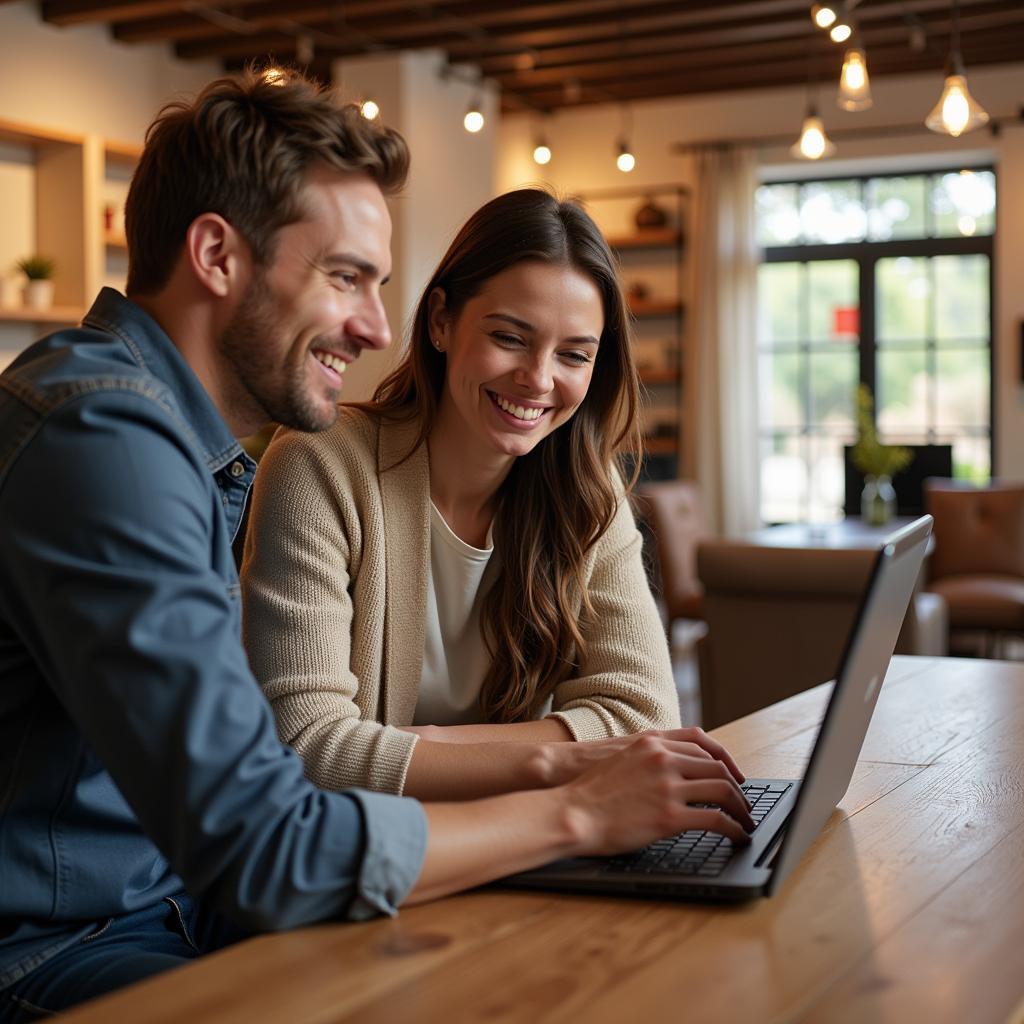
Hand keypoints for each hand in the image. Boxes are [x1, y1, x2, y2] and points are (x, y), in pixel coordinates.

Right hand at [560, 734, 754, 855]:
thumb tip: (670, 769)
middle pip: (717, 767)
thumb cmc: (590, 790)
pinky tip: (736, 835)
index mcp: (653, 742)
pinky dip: (733, 828)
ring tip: (746, 820)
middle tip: (744, 802)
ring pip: (722, 790)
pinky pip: (715, 819)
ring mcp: (667, 786)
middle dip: (736, 786)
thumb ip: (649, 757)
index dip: (725, 760)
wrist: (570, 811)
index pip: (703, 743)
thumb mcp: (622, 758)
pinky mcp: (669, 815)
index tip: (735, 774)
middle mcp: (664, 758)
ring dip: (740, 807)